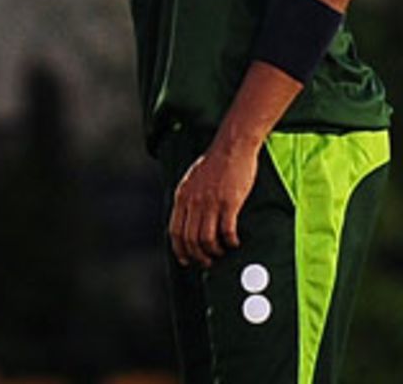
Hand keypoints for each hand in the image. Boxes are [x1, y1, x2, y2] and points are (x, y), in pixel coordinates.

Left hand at [168, 143, 258, 267]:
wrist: (231, 147)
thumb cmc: (215, 163)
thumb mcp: (192, 179)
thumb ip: (189, 197)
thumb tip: (189, 217)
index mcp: (182, 196)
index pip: (175, 231)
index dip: (180, 249)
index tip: (186, 260)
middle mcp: (193, 201)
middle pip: (190, 239)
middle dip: (198, 256)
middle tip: (208, 263)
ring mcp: (210, 202)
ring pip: (206, 239)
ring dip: (214, 252)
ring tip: (222, 254)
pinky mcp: (228, 202)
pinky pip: (226, 231)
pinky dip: (230, 242)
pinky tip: (235, 243)